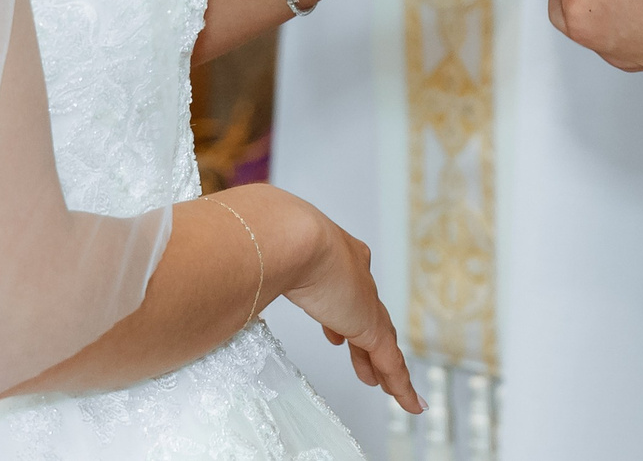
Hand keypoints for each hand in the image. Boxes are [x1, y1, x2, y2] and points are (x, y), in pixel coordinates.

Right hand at [267, 193, 422, 415]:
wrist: (295, 239)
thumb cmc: (273, 243)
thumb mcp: (267, 260)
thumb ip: (258, 274)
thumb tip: (231, 280)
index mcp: (333, 254)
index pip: (345, 292)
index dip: (341, 316)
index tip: (337, 333)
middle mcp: (354, 274)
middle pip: (365, 317)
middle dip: (365, 342)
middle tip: (366, 363)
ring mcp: (365, 301)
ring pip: (381, 341)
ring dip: (382, 365)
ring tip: (384, 384)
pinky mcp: (372, 327)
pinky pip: (391, 363)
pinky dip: (401, 385)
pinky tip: (411, 404)